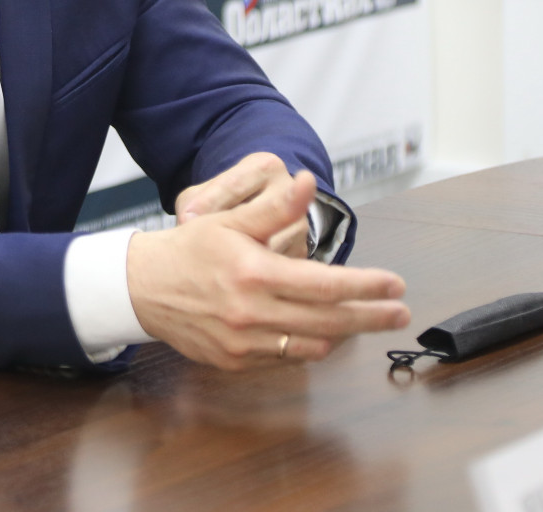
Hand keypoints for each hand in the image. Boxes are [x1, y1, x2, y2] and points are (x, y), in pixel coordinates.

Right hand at [127, 169, 408, 370]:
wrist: (143, 288)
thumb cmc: (190, 250)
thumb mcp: (230, 220)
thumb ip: (274, 207)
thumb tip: (306, 181)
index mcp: (254, 273)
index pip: (326, 285)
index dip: (367, 287)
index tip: (395, 285)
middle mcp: (252, 312)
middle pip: (329, 321)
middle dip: (371, 318)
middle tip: (400, 314)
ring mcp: (243, 342)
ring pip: (311, 346)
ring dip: (343, 335)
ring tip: (364, 321)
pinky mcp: (235, 361)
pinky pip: (285, 359)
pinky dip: (309, 346)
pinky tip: (321, 333)